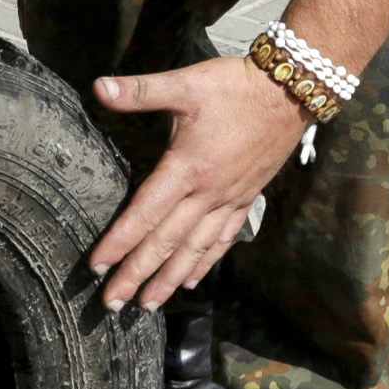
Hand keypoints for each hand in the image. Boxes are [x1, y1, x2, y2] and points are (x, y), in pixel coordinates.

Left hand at [85, 59, 310, 311]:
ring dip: (169, 279)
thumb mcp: (185, 83)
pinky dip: (206, 263)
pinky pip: (223, 240)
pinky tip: (192, 281)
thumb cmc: (235, 86)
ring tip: (148, 305)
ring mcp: (229, 200)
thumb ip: (140, 90)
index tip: (97, 268)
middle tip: (114, 305)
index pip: (145, 213)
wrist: (291, 91)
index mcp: (187, 168)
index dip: (119, 242)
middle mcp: (207, 193)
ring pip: (194, 249)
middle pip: (166, 243)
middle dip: (137, 275)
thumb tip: (98, 86)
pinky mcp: (246, 199)